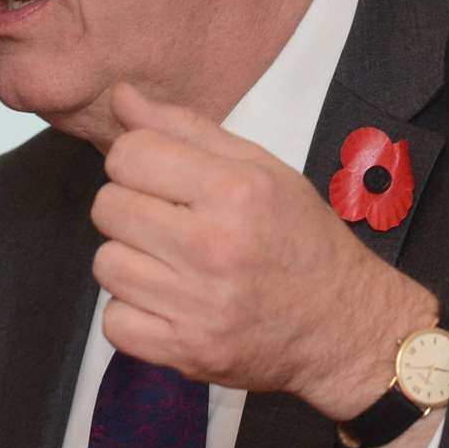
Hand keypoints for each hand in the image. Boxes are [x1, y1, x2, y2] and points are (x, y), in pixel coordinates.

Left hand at [91, 82, 439, 421]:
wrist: (343, 325)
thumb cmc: (301, 237)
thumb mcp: (259, 167)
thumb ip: (183, 128)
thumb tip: (120, 95)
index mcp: (234, 191)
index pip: (128, 155)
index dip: (135, 160)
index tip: (158, 176)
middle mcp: (213, 247)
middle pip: (108, 208)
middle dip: (129, 207)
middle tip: (166, 220)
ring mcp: (198, 306)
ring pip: (105, 265)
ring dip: (130, 260)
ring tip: (169, 262)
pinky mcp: (187, 352)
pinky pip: (114, 323)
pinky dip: (132, 313)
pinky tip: (167, 301)